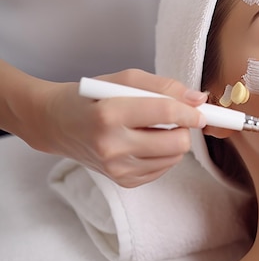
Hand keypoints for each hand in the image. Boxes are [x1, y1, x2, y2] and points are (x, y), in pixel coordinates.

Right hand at [35, 69, 207, 186]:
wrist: (56, 124)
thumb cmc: (91, 97)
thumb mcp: (123, 79)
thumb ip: (164, 86)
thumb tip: (198, 99)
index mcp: (109, 114)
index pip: (166, 113)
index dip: (191, 111)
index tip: (201, 110)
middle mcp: (112, 146)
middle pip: (176, 142)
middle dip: (184, 128)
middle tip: (176, 117)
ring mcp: (116, 168)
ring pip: (174, 158)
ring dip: (174, 141)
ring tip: (155, 128)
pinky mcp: (122, 181)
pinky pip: (163, 168)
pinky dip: (163, 154)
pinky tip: (146, 142)